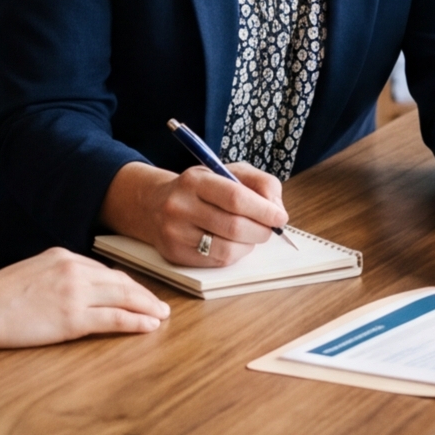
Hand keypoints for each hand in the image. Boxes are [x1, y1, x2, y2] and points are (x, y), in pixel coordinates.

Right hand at [0, 248, 168, 348]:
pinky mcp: (72, 318)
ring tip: (160, 315)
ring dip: (146, 306)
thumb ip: (59, 275)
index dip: (124, 284)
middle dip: (143, 294)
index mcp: (63, 256)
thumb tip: (81, 288)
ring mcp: (75, 293)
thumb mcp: (32, 272)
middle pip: (120, 281)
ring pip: (123, 297)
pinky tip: (148, 325)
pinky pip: (113, 319)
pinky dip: (135, 321)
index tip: (137, 293)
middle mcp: (73, 269)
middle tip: (160, 304)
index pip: (103, 270)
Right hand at [101, 157, 287, 267]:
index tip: (280, 217)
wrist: (154, 205)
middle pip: (234, 226)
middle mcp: (181, 206)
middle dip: (261, 230)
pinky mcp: (175, 255)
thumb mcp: (228, 172)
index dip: (263, 210)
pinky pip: (216, 261)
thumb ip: (259, 183)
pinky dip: (234, 254)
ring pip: (227, 249)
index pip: (236, 197)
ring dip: (249, 244)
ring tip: (251, 234)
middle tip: (270, 228)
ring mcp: (175, 233)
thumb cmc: (200, 189)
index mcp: (195, 180)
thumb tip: (277, 209)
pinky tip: (234, 243)